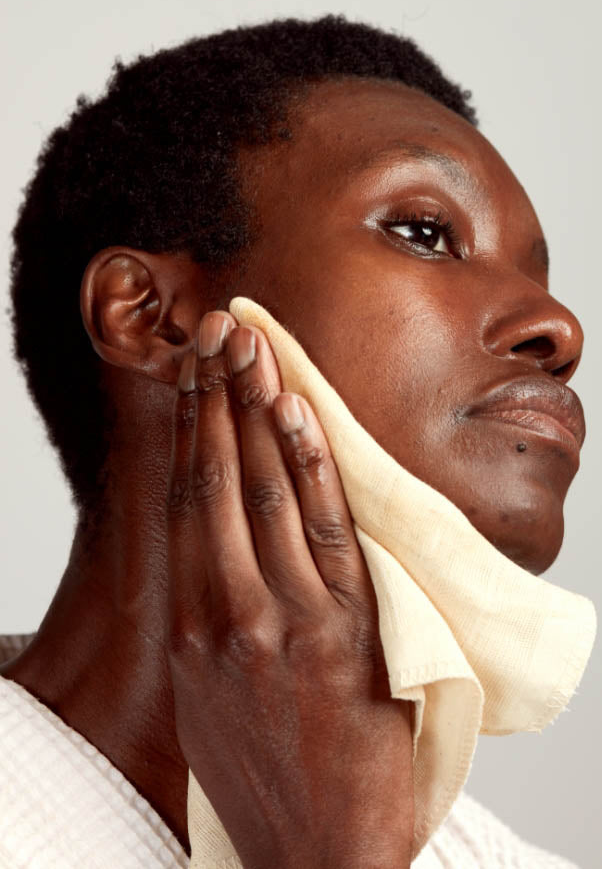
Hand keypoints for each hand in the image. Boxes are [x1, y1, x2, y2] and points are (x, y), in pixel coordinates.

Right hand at [165, 310, 413, 868]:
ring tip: (253, 350)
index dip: (193, 430)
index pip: (190, 503)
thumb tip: (217, 558)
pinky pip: (324, 533)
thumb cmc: (262, 774)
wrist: (312, 856)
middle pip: (218, 483)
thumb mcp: (209, 698)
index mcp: (195, 626)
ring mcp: (284, 618)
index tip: (197, 374)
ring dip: (257, 414)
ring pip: (264, 495)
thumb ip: (210, 622)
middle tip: (220, 332)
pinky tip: (295, 416)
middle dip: (218, 398)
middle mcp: (228, 611)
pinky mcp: (343, 631)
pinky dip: (308, 469)